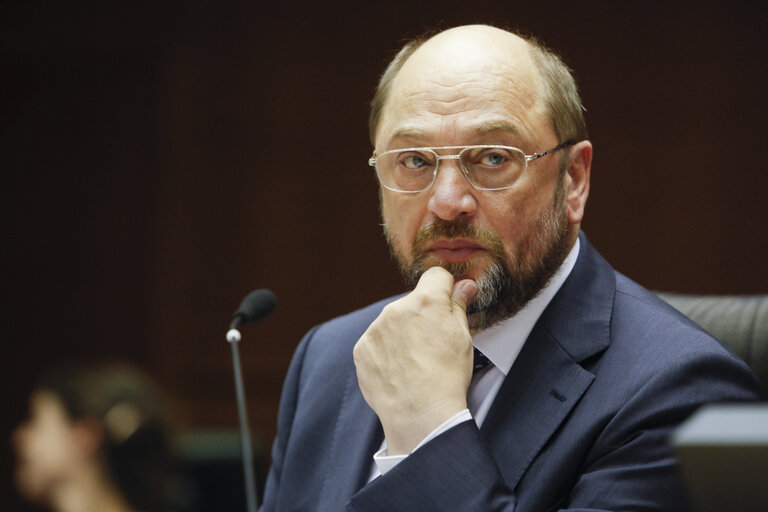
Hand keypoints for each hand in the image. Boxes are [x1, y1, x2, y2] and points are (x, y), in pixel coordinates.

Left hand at [353, 266, 477, 454]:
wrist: (420, 414)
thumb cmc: (447, 376)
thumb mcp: (463, 337)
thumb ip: (458, 305)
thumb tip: (464, 285)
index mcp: (425, 301)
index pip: (436, 276)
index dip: (446, 290)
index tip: (448, 305)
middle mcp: (396, 308)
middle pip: (412, 301)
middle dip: (422, 315)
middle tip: (432, 344)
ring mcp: (375, 329)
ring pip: (392, 321)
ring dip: (402, 333)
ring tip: (415, 362)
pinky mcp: (362, 349)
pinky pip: (376, 341)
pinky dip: (385, 351)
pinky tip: (399, 370)